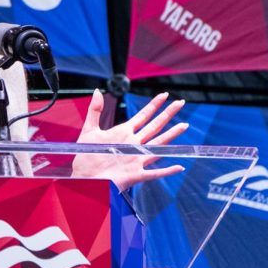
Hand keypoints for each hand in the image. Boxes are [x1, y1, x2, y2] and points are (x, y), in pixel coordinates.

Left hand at [72, 91, 188, 190]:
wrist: (83, 177)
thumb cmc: (85, 156)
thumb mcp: (89, 130)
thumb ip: (95, 111)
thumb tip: (97, 90)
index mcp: (124, 133)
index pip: (143, 116)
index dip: (154, 105)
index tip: (165, 94)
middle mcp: (133, 145)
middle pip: (154, 127)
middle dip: (168, 114)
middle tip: (181, 102)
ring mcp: (136, 159)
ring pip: (158, 146)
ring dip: (171, 136)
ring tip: (184, 126)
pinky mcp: (135, 174)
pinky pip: (154, 173)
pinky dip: (166, 171)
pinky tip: (178, 166)